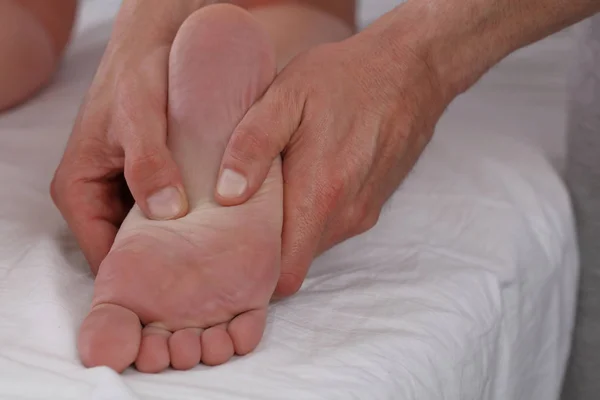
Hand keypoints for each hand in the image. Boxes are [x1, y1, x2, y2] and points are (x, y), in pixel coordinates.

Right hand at [50, 3, 196, 272]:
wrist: (158, 43)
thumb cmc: (139, 74)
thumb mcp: (139, 115)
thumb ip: (148, 162)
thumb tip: (164, 213)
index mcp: (78, 192)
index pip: (104, 257)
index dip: (139, 280)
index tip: (180, 296)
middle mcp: (97, 198)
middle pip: (129, 251)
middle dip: (165, 267)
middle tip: (207, 284)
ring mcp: (125, 193)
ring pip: (151, 235)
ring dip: (180, 246)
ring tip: (218, 263)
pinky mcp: (151, 184)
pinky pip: (167, 214)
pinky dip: (190, 223)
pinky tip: (220, 230)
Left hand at [215, 17, 451, 296]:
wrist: (410, 71)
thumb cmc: (345, 79)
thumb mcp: (287, 97)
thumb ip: (252, 146)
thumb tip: (225, 196)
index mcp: (320, 196)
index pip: (285, 276)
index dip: (254, 278)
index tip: (227, 262)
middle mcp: (346, 216)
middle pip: (297, 262)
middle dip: (265, 252)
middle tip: (233, 223)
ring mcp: (363, 213)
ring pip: (314, 244)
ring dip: (289, 230)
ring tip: (264, 196)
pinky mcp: (373, 204)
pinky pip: (333, 226)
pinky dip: (311, 216)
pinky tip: (300, 182)